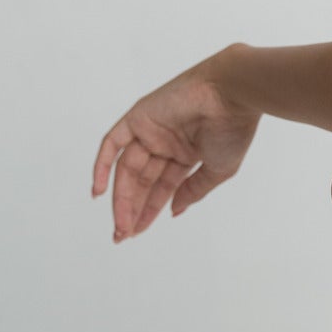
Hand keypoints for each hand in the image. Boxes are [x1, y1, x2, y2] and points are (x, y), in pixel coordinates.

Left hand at [91, 52, 260, 241]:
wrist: (231, 96)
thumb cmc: (233, 130)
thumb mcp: (218, 170)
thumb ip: (193, 190)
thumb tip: (174, 210)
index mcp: (187, 153)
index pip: (162, 186)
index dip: (149, 210)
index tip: (137, 232)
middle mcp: (166, 142)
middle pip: (142, 181)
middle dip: (132, 208)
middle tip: (124, 235)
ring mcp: (150, 130)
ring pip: (127, 169)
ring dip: (121, 197)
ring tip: (120, 224)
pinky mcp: (138, 118)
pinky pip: (112, 143)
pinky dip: (101, 165)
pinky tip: (98, 192)